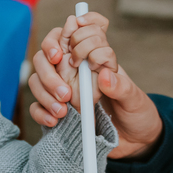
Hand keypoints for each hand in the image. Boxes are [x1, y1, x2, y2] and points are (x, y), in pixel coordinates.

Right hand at [27, 11, 163, 158]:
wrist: (134, 142)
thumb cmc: (136, 113)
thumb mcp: (134, 98)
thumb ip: (122, 86)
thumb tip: (103, 75)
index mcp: (95, 57)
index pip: (76, 31)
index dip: (69, 31)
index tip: (69, 46)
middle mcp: (75, 69)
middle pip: (48, 52)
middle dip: (49, 68)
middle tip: (65, 91)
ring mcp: (62, 88)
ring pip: (37, 77)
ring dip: (45, 91)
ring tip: (63, 109)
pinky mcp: (55, 109)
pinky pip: (36, 105)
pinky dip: (41, 111)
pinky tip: (55, 120)